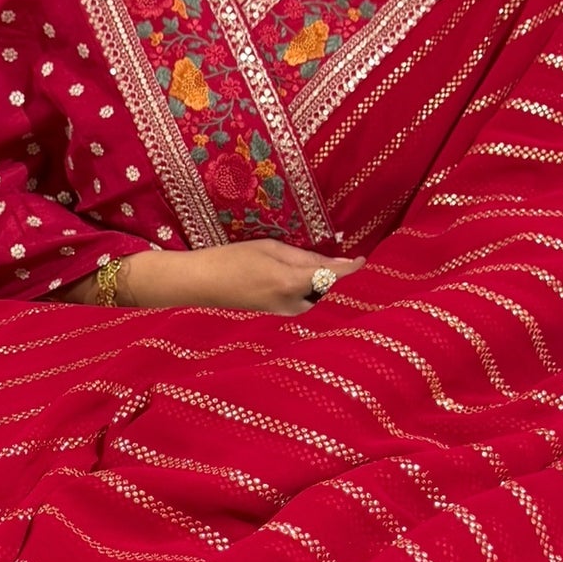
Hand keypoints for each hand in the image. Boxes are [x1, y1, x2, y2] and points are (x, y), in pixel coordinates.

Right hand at [79, 241, 365, 314]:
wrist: (200, 282)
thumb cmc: (232, 258)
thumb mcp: (270, 248)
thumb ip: (302, 257)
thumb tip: (330, 262)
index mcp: (291, 281)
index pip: (330, 276)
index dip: (348, 268)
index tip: (362, 259)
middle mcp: (291, 302)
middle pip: (322, 287)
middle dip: (326, 273)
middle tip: (323, 252)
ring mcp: (281, 311)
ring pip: (311, 295)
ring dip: (313, 281)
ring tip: (300, 262)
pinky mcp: (273, 313)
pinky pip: (297, 300)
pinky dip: (301, 288)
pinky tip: (287, 274)